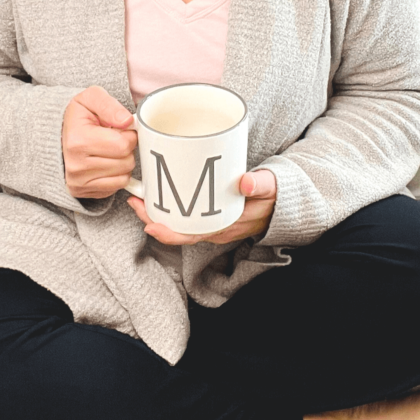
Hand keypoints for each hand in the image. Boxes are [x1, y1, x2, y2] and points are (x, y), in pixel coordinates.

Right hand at [62, 86, 137, 198]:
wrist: (55, 134)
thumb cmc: (78, 116)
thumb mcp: (91, 98)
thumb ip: (109, 105)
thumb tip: (127, 121)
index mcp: (78, 140)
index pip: (124, 144)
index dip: (129, 134)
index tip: (119, 129)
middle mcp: (76, 165)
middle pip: (126, 162)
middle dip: (126, 149)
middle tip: (113, 139)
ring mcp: (78, 181)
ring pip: (124, 177)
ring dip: (123, 162)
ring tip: (109, 150)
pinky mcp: (82, 191)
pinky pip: (116, 187)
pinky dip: (116, 175)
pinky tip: (105, 162)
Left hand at [127, 168, 276, 244]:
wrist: (284, 200)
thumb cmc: (276, 195)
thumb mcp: (272, 187)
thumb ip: (260, 185)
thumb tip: (245, 184)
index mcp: (227, 226)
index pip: (193, 236)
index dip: (169, 233)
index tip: (150, 224)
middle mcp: (216, 228)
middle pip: (179, 230)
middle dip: (154, 219)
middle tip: (135, 201)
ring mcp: (213, 222)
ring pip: (180, 223)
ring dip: (159, 211)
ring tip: (140, 195)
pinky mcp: (211, 213)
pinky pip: (186, 215)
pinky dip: (170, 206)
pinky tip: (160, 192)